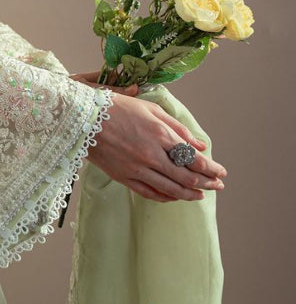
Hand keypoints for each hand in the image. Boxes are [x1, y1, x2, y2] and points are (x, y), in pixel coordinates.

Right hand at [69, 71, 226, 203]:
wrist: (82, 117)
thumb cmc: (116, 107)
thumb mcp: (150, 108)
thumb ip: (177, 128)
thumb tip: (199, 145)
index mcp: (160, 134)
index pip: (193, 159)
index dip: (211, 168)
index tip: (221, 172)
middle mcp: (151, 154)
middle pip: (186, 176)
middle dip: (206, 183)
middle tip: (218, 186)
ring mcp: (136, 168)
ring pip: (170, 188)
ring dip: (189, 194)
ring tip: (201, 195)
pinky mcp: (123, 177)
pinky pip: (149, 193)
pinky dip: (165, 197)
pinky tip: (174, 196)